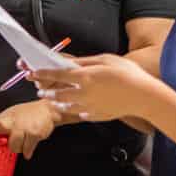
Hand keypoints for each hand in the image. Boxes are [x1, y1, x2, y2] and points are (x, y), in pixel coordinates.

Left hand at [0, 100, 61, 159]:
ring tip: (24, 139)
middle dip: (10, 145)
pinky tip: (29, 146)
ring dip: (20, 147)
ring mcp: (25, 129)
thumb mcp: (10, 113)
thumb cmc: (27, 112)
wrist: (47, 110)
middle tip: (14, 141)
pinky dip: (28, 151)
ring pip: (16, 148)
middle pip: (7, 142)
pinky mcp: (35, 134)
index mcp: (7, 118)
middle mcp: (15, 123)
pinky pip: (27, 150)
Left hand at [29, 55, 155, 121]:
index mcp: (85, 76)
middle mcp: (84, 93)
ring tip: (54, 101)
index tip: (31, 72)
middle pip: (58, 93)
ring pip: (67, 106)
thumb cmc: (128, 74)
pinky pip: (82, 114)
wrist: (144, 97)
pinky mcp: (97, 115)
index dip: (42, 73)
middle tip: (41, 90)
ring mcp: (90, 106)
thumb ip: (85, 61)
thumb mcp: (106, 60)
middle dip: (47, 91)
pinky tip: (78, 108)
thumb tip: (69, 62)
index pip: (57, 74)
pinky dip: (77, 110)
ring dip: (58, 102)